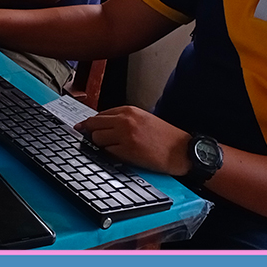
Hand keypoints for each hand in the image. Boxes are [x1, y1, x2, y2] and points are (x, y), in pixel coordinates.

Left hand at [75, 106, 192, 175]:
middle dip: (89, 132)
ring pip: (97, 138)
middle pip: (94, 124)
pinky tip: (117, 155)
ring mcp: (125, 135)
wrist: (182, 151)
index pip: (100, 114)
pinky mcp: (127, 150)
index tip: (84, 128)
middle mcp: (125, 120)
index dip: (91, 123)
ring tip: (110, 148)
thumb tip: (102, 125)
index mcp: (129, 110)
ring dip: (99, 145)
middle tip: (88, 139)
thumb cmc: (165, 137)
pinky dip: (108, 154)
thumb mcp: (143, 119)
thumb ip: (123, 119)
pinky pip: (107, 152)